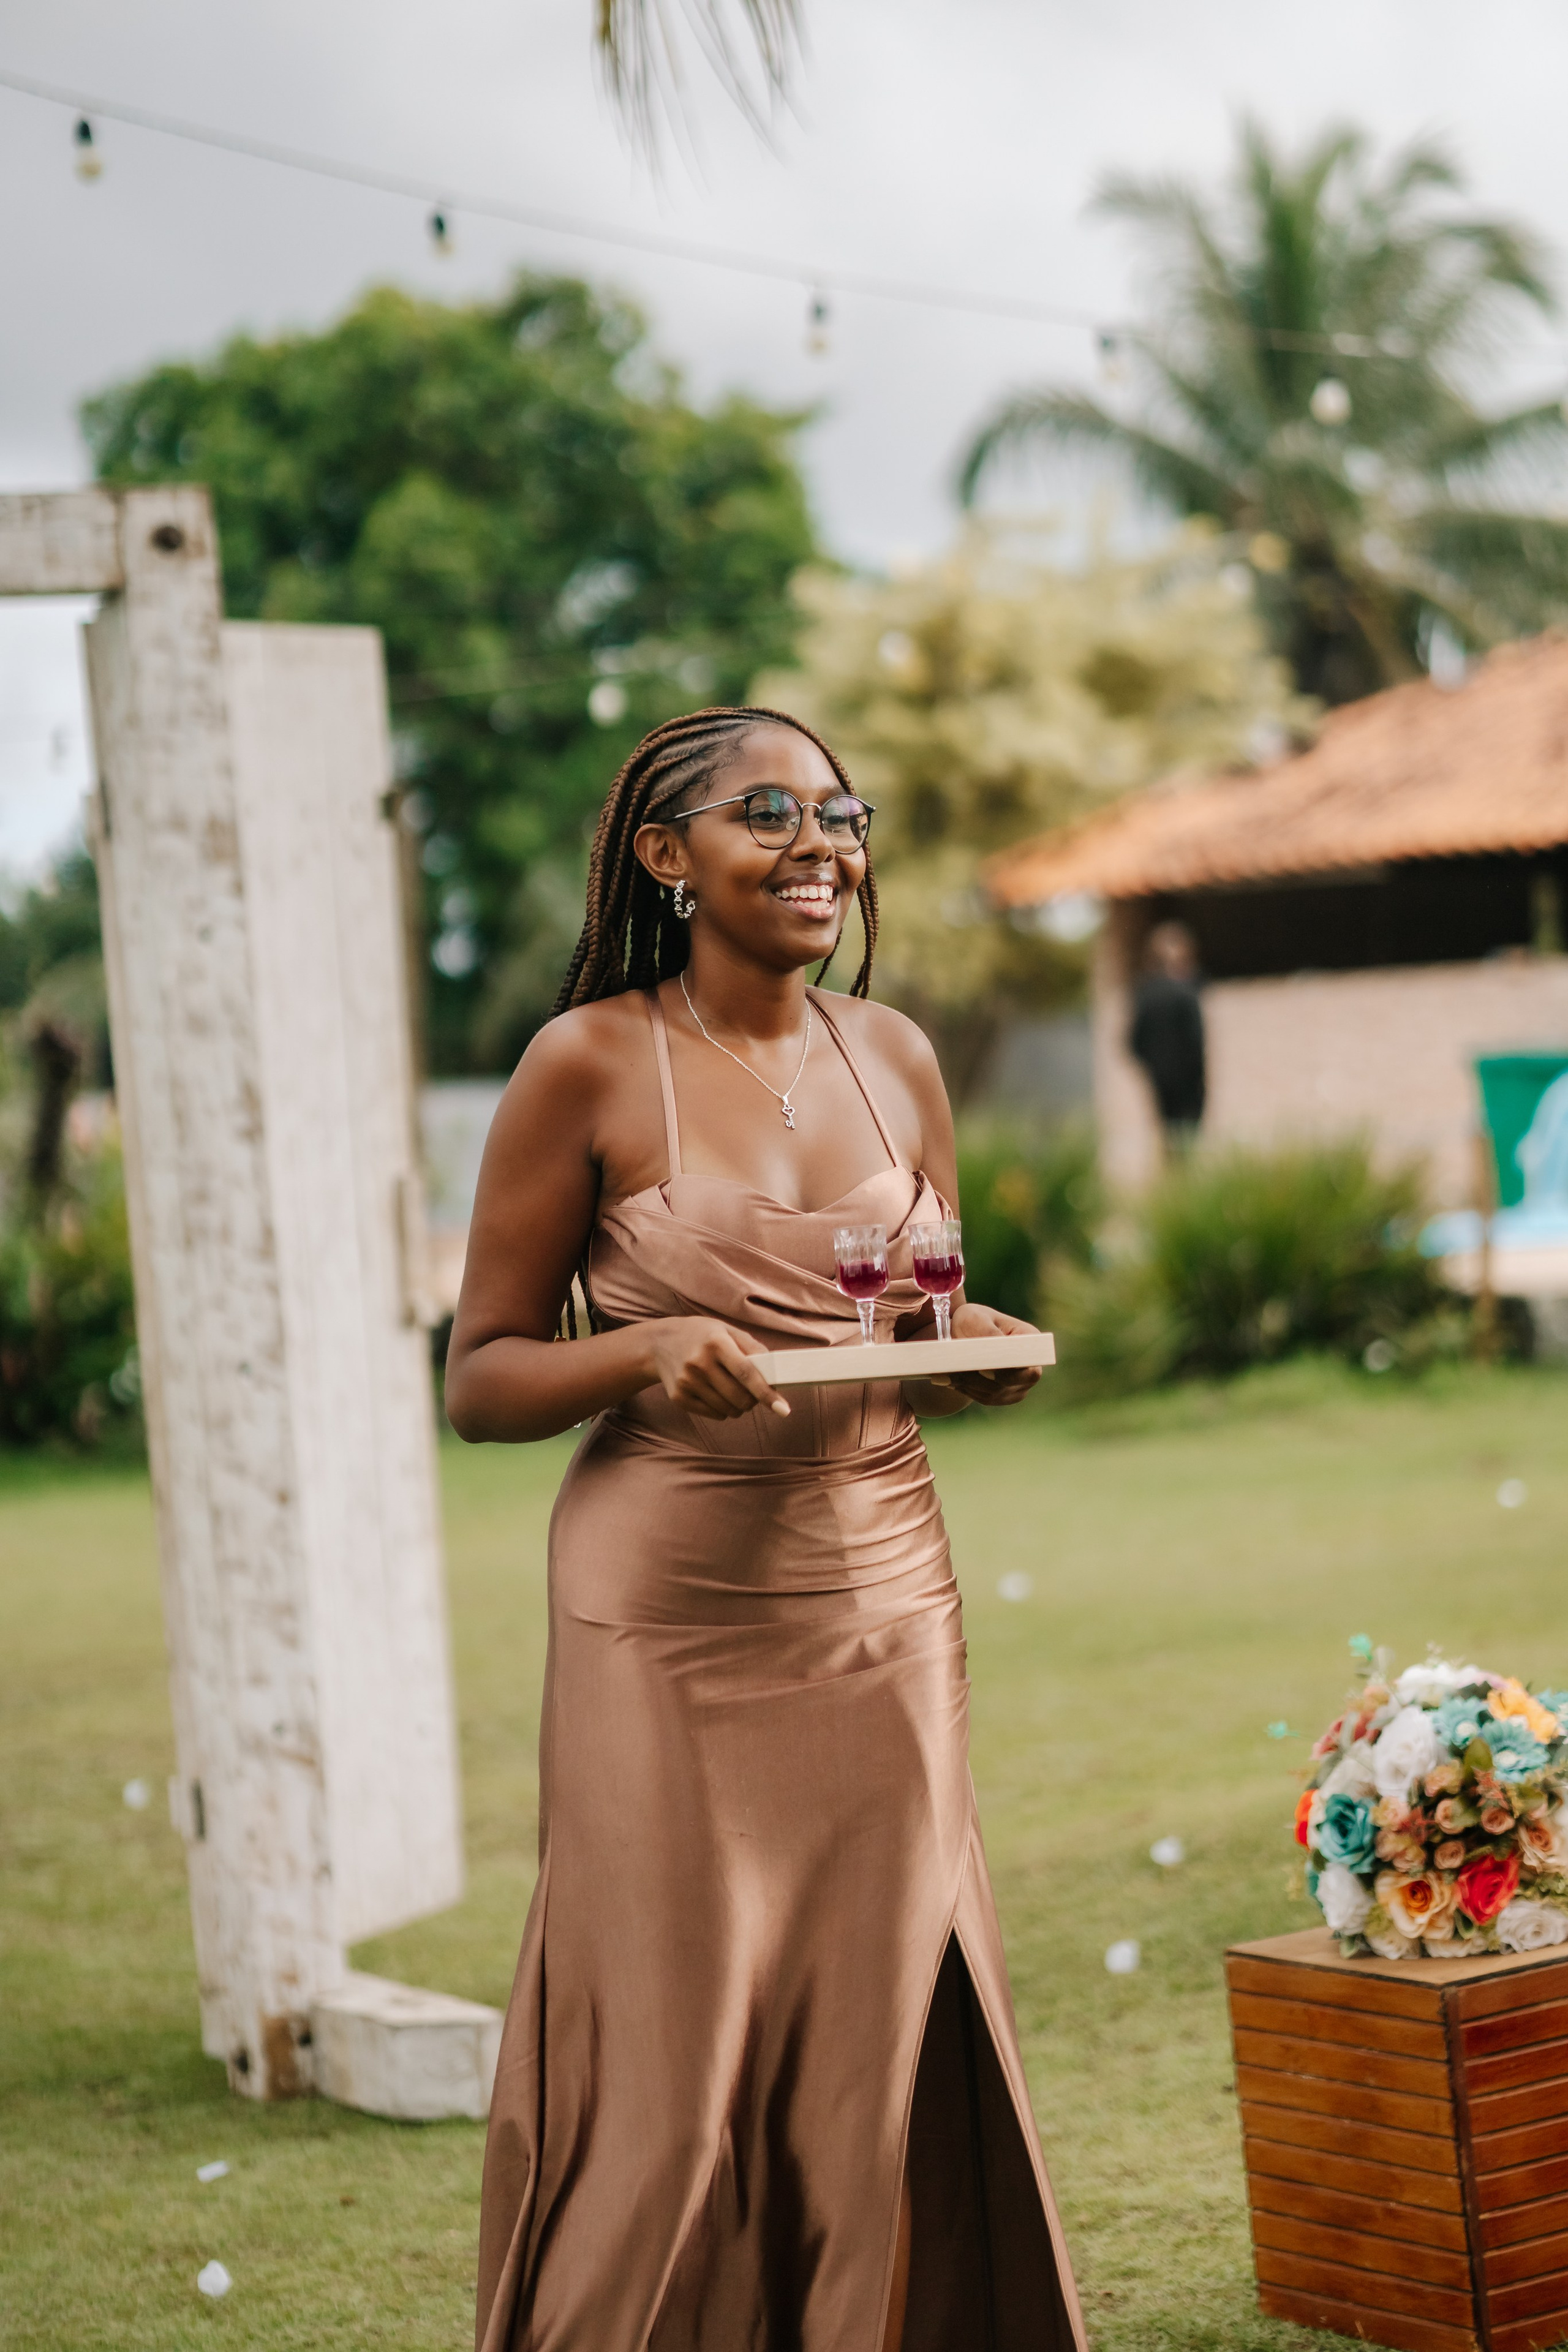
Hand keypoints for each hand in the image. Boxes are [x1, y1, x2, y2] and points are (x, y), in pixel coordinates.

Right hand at [647, 1317, 788, 1420]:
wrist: (659, 1344)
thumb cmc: (702, 1336)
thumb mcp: (727, 1331)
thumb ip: (753, 1349)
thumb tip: (776, 1373)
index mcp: (716, 1342)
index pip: (746, 1373)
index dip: (766, 1393)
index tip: (783, 1409)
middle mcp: (699, 1362)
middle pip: (739, 1397)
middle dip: (753, 1400)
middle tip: (752, 1392)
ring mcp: (687, 1382)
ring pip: (728, 1410)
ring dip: (739, 1406)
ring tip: (732, 1390)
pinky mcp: (678, 1397)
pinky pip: (714, 1414)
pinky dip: (722, 1409)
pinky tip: (715, 1393)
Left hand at [946, 1301, 1042, 1406]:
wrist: (966, 1334)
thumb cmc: (973, 1320)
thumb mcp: (975, 1318)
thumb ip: (987, 1332)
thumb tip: (995, 1354)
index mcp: (1030, 1341)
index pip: (1028, 1366)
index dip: (1007, 1372)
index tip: (981, 1368)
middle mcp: (1030, 1366)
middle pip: (1009, 1384)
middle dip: (979, 1380)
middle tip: (952, 1373)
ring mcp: (1019, 1384)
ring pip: (994, 1393)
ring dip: (968, 1385)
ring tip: (943, 1374)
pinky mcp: (1003, 1395)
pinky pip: (985, 1398)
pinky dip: (967, 1390)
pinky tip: (950, 1380)